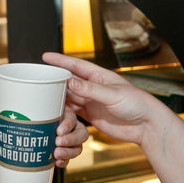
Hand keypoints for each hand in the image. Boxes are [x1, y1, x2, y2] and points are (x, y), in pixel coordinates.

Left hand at [0, 103, 88, 167]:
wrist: (20, 128)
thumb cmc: (21, 113)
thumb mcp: (13, 112)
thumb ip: (3, 118)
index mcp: (60, 111)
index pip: (72, 116)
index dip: (68, 124)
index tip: (58, 130)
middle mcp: (67, 125)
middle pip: (80, 133)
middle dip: (71, 140)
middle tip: (56, 144)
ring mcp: (66, 139)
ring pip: (78, 146)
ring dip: (70, 152)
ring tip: (56, 156)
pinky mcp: (61, 150)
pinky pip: (69, 157)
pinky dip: (65, 161)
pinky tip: (57, 164)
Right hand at [42, 52, 173, 147]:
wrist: (147, 126)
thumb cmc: (137, 104)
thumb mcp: (112, 94)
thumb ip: (90, 89)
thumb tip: (69, 81)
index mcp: (100, 76)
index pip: (76, 65)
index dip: (60, 61)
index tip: (44, 57)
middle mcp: (94, 87)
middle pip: (69, 82)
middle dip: (53, 80)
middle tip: (36, 80)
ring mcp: (92, 102)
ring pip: (69, 97)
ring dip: (56, 97)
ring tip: (40, 97)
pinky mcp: (92, 116)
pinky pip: (73, 112)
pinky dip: (63, 112)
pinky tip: (52, 112)